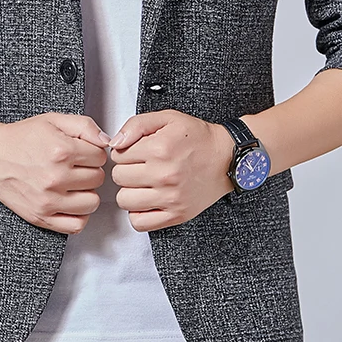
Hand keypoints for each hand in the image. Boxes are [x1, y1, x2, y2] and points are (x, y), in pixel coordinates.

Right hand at [0, 112, 110, 234]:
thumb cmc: (22, 138)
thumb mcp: (53, 120)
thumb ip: (84, 126)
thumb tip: (107, 141)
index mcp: (62, 150)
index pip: (100, 157)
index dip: (93, 153)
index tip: (83, 153)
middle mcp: (56, 177)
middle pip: (98, 179)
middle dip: (90, 171)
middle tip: (76, 167)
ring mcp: (48, 200)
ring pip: (92, 202)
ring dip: (87, 193)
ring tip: (73, 184)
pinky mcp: (41, 217)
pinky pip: (76, 225)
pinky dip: (79, 215)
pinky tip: (71, 202)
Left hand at [108, 110, 234, 231]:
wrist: (228, 158)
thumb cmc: (198, 137)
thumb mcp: (168, 118)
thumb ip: (136, 125)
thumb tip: (114, 143)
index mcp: (159, 148)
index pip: (118, 156)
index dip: (124, 152)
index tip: (135, 152)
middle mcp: (164, 175)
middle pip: (118, 178)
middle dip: (125, 170)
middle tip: (139, 166)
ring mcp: (171, 198)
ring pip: (124, 200)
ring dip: (129, 191)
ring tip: (142, 183)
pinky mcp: (177, 215)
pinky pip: (139, 222)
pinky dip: (138, 213)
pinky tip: (147, 200)